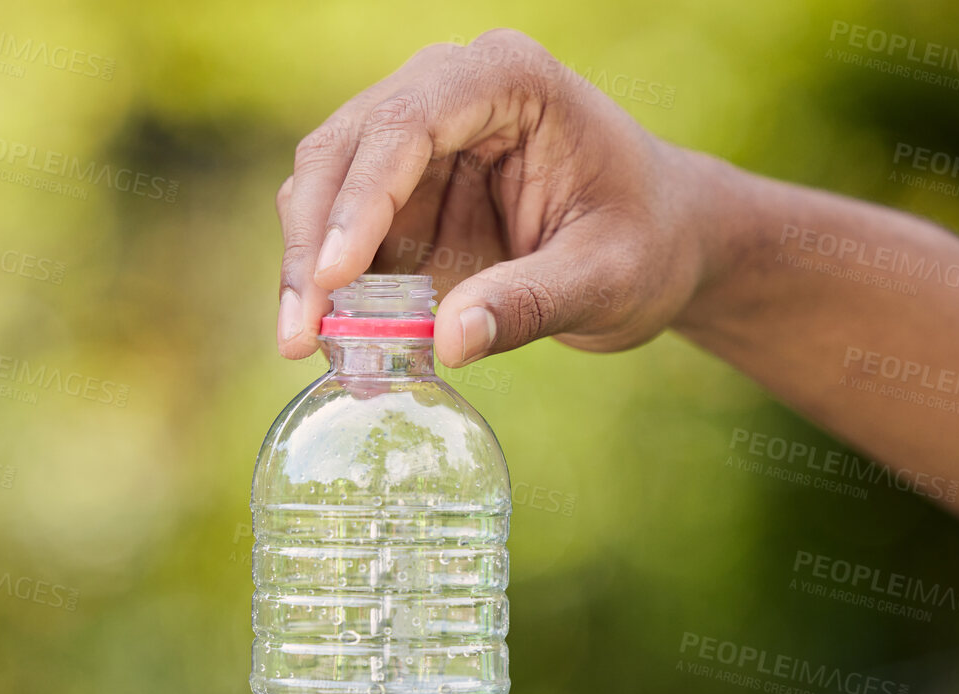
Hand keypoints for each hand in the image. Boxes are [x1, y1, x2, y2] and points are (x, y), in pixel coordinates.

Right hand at [275, 29, 713, 366]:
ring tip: (308, 349)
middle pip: (343, 151)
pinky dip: (328, 289)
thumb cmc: (647, 243)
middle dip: (310, 244)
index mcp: (507, 80)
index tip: (333, 277)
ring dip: (306, 271)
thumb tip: (447, 342)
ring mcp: (415, 141)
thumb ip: (531, 304)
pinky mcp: (400, 192)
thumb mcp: (607, 280)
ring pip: (322, 191)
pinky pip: (339, 234)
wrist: (661, 244)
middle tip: (297, 335)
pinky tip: (329, 345)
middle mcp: (446, 91)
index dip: (361, 199)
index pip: (407, 123)